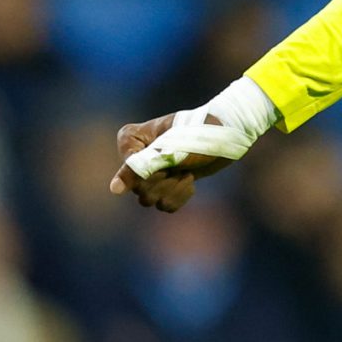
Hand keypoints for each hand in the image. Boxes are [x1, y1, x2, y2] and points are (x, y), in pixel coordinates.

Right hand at [110, 113, 232, 212]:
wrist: (228, 138)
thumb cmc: (197, 136)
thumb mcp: (167, 152)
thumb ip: (137, 169)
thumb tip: (114, 190)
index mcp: (130, 139)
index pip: (128, 172)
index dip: (151, 172)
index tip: (168, 158)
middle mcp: (136, 156)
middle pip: (138, 190)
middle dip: (164, 183)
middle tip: (180, 167)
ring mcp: (151, 171)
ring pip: (150, 201)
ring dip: (173, 190)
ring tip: (186, 174)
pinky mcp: (166, 184)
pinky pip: (165, 205)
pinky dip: (180, 196)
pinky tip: (189, 180)